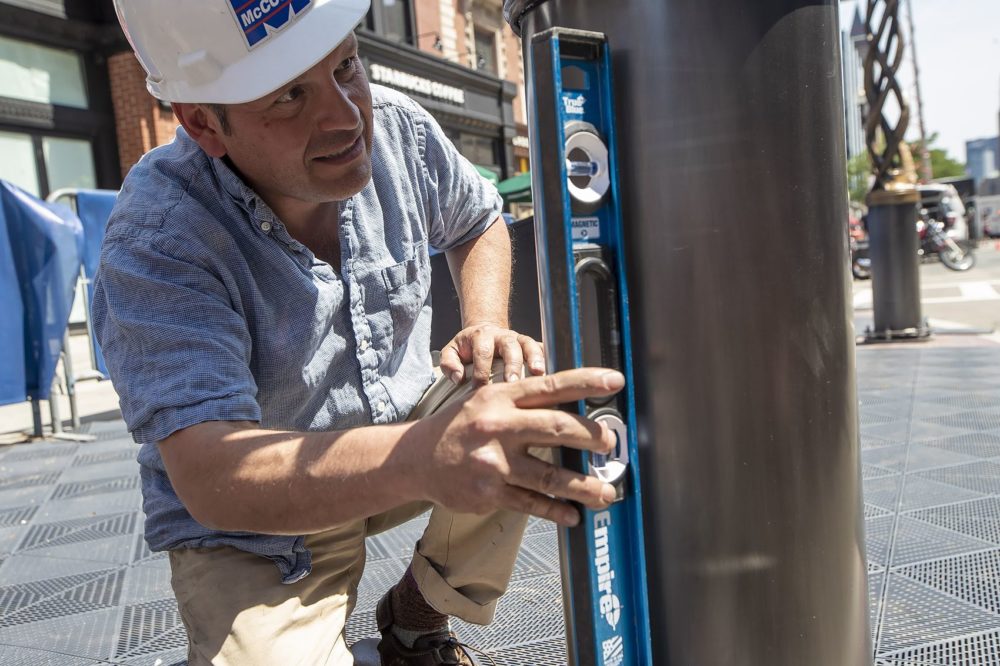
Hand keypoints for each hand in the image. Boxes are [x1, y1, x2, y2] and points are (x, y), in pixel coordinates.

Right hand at [410, 367, 622, 526]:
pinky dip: (556, 510)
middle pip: (556, 428)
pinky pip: (531, 504)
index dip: (585, 382)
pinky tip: (573, 514)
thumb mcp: (487, 400)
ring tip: (606, 493)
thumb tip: (574, 402)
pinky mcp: (489, 493)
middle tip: (610, 445)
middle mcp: (498, 426)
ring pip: (549, 476)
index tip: (615, 382)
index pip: (550, 386)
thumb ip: (525, 401)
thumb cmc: (461, 426)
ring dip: (584, 486)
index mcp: (501, 398)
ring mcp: (493, 463)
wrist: (416, 459)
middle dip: (591, 437)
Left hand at [440, 323, 544, 385]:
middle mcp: (502, 336)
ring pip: (529, 345)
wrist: (484, 332)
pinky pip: (543, 348)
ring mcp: (519, 339)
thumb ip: (449, 363)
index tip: (480, 389)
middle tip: (512, 383)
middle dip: (512, 364)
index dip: (481, 370)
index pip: (482, 352)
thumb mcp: (451, 351)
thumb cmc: (467, 348)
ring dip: (535, 359)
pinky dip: (549, 358)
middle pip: (509, 346)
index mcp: (481, 336)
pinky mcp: (531, 345)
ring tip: (539, 374)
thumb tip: (459, 379)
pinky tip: (553, 372)